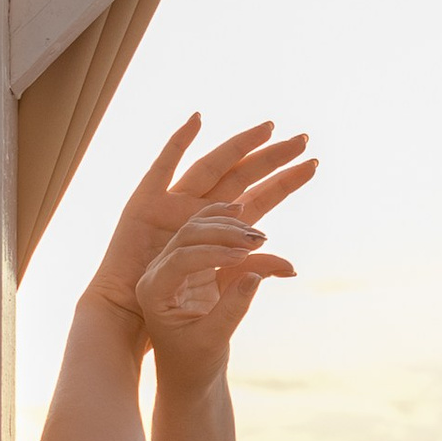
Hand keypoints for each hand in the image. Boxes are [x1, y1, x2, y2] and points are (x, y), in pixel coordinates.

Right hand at [82, 114, 316, 342]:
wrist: (128, 320)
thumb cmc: (177, 313)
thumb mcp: (224, 289)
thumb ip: (255, 271)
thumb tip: (293, 267)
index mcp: (219, 233)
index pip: (260, 200)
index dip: (284, 183)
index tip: (313, 164)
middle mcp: (200, 212)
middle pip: (242, 177)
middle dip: (271, 158)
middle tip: (302, 139)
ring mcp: (173, 205)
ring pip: (213, 168)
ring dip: (239, 147)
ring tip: (267, 129)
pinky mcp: (145, 204)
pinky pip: (163, 167)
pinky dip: (178, 142)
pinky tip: (198, 120)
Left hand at [134, 199, 295, 383]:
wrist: (189, 376)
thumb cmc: (193, 364)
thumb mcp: (212, 340)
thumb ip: (232, 308)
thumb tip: (256, 275)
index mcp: (153, 291)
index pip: (180, 258)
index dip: (212, 252)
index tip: (244, 255)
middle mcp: (160, 273)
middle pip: (189, 235)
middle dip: (225, 233)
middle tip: (260, 240)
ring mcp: (179, 266)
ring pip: (202, 230)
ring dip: (232, 229)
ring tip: (263, 239)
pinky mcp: (199, 267)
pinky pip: (218, 243)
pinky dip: (236, 234)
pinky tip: (256, 230)